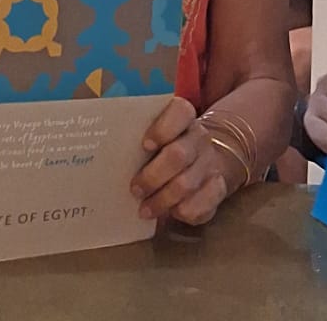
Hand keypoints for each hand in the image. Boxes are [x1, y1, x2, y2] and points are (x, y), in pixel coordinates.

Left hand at [131, 97, 233, 226]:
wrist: (209, 156)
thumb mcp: (157, 132)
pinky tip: (170, 214)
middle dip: (152, 176)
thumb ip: (139, 138)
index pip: (179, 112)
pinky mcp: (218, 188)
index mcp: (183, 116)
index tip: (144, 145)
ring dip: (162, 200)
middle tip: (134, 189)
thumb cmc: (169, 143)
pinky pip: (203, 204)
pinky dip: (183, 212)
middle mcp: (199, 137)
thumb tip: (108, 155)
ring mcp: (210, 163)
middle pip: (178, 155)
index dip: (162, 129)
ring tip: (144, 209)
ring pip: (186, 184)